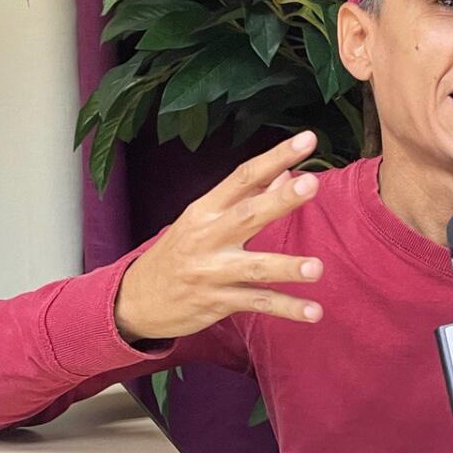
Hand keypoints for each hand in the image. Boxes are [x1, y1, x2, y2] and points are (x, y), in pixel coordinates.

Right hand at [114, 132, 324, 341]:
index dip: (276, 156)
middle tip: (311, 183)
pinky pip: (257, 304)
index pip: (244, 177)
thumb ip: (248, 197)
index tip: (308, 139)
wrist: (136, 299)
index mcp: (206, 210)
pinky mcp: (217, 302)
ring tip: (317, 268)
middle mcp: (207, 237)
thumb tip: (286, 170)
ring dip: (286, 267)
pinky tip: (314, 312)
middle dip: (280, 199)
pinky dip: (286, 308)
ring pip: (254, 267)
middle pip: (248, 214)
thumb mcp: (205, 219)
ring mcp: (211, 271)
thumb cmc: (180, 252)